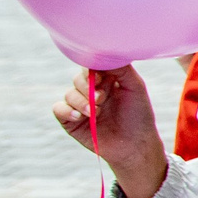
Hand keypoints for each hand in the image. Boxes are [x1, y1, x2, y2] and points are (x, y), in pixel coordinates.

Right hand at [52, 67, 168, 197]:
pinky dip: (67, 110)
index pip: (91, 66)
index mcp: (106, 80)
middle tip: (102, 99)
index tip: (101, 77)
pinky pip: (58, 109)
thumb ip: (120, 67)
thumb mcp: (135, 86)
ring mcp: (80, 105)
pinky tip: (80, 116)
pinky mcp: (71, 121)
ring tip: (96, 112)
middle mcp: (91, 91)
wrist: (136, 145)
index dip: (93, 70)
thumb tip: (102, 52)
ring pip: (69, 94)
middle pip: (78, 79)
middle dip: (89, 88)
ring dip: (82, 101)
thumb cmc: (139, 115)